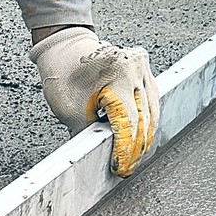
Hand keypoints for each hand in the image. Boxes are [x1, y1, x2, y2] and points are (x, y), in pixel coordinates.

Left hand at [30, 27, 158, 176]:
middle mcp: (134, 69)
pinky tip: (139, 136)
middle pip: (144, 119)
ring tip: (133, 157)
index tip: (120, 168)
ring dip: (144, 136)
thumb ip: (88, 135)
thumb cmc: (63, 73)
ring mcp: (142, 67)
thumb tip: (99, 160)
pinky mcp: (144, 68)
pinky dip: (146, 120)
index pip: (129, 123)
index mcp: (116, 76)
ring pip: (152, 111)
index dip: (126, 150)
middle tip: (126, 168)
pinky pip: (151, 100)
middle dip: (136, 148)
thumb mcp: (70, 110)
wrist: (64, 46)